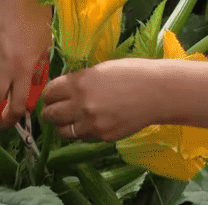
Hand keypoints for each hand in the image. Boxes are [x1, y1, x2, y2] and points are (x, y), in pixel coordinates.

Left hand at [42, 58, 157, 142]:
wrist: (157, 92)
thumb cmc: (132, 73)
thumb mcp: (100, 70)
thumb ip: (80, 81)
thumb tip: (64, 89)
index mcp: (79, 82)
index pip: (50, 92)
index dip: (49, 94)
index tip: (52, 96)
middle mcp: (81, 104)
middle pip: (51, 114)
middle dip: (50, 112)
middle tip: (55, 110)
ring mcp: (91, 123)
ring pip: (63, 131)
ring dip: (63, 126)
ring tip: (70, 120)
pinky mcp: (102, 136)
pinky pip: (82, 137)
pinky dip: (82, 132)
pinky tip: (90, 124)